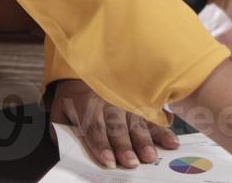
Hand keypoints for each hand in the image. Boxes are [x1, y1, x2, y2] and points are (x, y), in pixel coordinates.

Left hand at [47, 79, 179, 168]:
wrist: (86, 67)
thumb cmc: (73, 97)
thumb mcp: (60, 111)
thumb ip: (62, 131)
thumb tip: (69, 151)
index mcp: (86, 106)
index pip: (94, 128)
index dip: (102, 146)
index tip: (109, 162)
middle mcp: (108, 103)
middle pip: (118, 127)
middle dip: (126, 146)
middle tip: (133, 163)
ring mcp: (127, 101)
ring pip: (137, 122)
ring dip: (146, 140)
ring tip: (152, 155)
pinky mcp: (140, 101)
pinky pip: (152, 115)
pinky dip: (162, 128)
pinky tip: (170, 140)